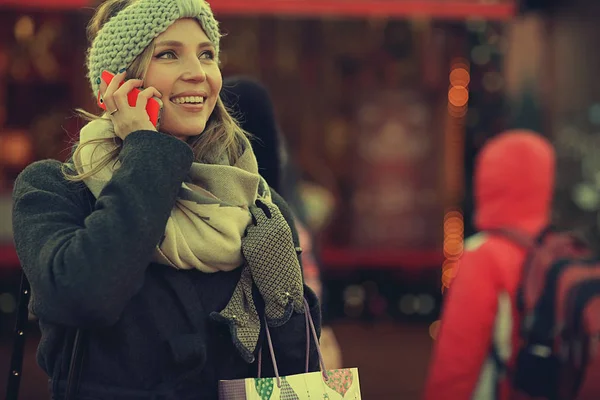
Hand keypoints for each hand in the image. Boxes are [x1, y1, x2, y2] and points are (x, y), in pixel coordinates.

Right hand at [99, 70, 161, 139]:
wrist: (149, 153)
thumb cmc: (146, 144)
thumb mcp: (134, 135)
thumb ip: (134, 124)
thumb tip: (141, 109)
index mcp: (117, 124)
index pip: (106, 104)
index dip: (103, 90)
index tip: (104, 80)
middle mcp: (119, 120)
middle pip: (109, 96)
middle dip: (113, 81)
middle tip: (121, 74)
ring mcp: (127, 118)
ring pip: (119, 93)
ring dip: (128, 83)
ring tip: (138, 81)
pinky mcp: (138, 116)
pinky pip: (141, 97)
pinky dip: (149, 91)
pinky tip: (155, 92)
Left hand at [242, 199, 303, 326]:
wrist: (281, 285)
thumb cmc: (287, 264)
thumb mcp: (286, 241)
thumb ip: (276, 227)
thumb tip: (264, 213)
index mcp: (282, 225)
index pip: (269, 206)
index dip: (263, 204)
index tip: (259, 202)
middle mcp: (269, 227)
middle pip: (256, 212)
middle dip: (253, 213)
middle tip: (252, 216)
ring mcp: (257, 236)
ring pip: (249, 227)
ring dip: (251, 232)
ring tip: (259, 244)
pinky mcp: (247, 247)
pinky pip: (244, 240)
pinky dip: (247, 244)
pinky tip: (254, 254)